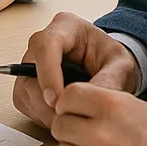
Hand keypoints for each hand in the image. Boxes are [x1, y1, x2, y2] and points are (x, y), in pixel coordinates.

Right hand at [12, 12, 139, 128]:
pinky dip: (40, 115)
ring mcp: (31, 62)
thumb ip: (110, 80)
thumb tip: (89, 100)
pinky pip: (25, 101)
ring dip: (44, 110)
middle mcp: (43, 42)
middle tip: (67, 118)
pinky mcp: (27, 82)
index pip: (46, 45)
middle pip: (29, 69)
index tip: (58, 100)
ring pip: (24, 88)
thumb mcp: (122, 66)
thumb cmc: (112, 61)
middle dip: (46, 99)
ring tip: (70, 118)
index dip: (48, 73)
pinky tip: (62, 116)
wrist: (108, 68)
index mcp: (66, 27)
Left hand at [51, 84, 146, 145]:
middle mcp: (97, 133)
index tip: (75, 110)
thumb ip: (107, 105)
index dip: (71, 104)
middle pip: (60, 124)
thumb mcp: (142, 109)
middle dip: (70, 128)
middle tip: (85, 134)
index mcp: (110, 106)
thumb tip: (84, 108)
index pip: (68, 96)